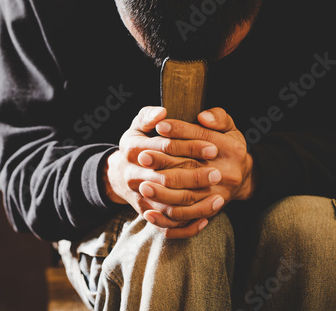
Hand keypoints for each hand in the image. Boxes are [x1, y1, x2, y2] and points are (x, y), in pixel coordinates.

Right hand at [103, 106, 225, 238]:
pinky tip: (205, 220)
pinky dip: (185, 227)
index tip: (213, 148)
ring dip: (194, 206)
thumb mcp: (139, 124)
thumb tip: (162, 113)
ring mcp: (139, 196)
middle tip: (218, 174)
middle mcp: (132, 175)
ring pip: (167, 206)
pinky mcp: (145, 212)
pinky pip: (166, 225)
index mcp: (132, 148)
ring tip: (218, 200)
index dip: (190, 147)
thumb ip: (150, 115)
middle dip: (194, 177)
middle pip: (166, 179)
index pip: (165, 147)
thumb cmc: (139, 143)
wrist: (121, 172)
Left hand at [139, 107, 254, 226]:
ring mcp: (219, 195)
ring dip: (162, 193)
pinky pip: (187, 219)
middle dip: (164, 162)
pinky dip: (167, 218)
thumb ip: (218, 117)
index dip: (179, 130)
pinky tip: (149, 212)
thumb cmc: (225, 146)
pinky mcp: (209, 211)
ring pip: (187, 197)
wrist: (242, 177)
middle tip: (142, 156)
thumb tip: (203, 117)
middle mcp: (227, 173)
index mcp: (231, 148)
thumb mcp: (228, 127)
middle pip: (191, 168)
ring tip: (142, 185)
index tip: (158, 126)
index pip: (202, 137)